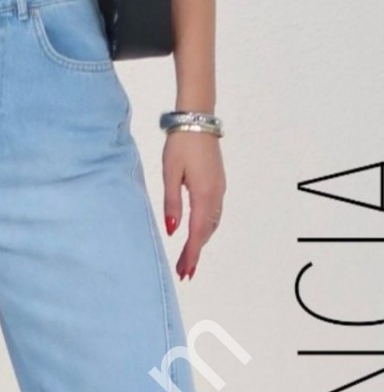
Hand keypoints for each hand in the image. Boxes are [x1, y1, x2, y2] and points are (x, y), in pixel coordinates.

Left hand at [162, 130, 225, 280]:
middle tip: (185, 271)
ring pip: (212, 223)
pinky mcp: (218, 183)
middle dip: (196, 252)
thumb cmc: (180, 144)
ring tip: (189, 257)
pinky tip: (197, 233)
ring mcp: (220, 189)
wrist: (197, 120)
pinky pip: (214, 213)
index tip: (185, 271)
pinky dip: (206, 228)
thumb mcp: (170, 174)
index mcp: (203, 194)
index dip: (191, 254)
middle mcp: (216, 194)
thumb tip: (173, 230)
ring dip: (201, 241)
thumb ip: (172, 203)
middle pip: (207, 231)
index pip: (197, 232)